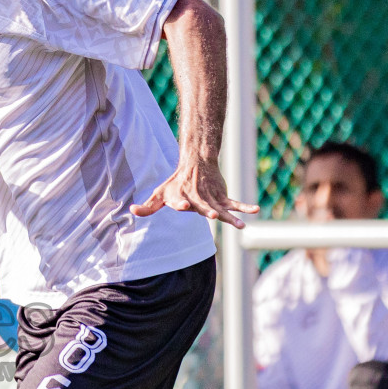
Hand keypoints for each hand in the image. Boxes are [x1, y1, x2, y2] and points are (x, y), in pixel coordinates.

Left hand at [133, 155, 258, 228]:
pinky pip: (235, 204)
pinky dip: (245, 207)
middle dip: (207, 210)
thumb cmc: (175, 183)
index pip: (179, 201)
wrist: (196, 163)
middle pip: (202, 206)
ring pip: (222, 208)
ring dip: (231, 216)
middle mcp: (197, 198)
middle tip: (212, 215)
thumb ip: (148, 207)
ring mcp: (211, 198)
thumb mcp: (159, 194)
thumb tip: (131, 211)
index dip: (180, 203)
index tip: (183, 205)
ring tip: (241, 226)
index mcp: (180, 197)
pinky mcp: (222, 198)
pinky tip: (256, 210)